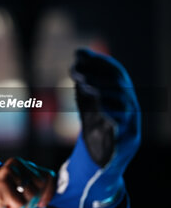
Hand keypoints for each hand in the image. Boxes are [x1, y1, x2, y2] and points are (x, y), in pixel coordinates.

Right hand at [0, 157, 54, 207]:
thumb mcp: (19, 191)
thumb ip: (33, 187)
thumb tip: (50, 191)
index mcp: (21, 164)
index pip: (47, 175)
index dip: (49, 191)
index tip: (43, 205)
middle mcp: (16, 164)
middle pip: (41, 185)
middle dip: (33, 200)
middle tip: (17, 204)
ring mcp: (9, 172)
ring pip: (31, 195)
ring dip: (22, 207)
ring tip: (7, 204)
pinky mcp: (3, 182)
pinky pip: (20, 203)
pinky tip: (2, 206)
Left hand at [71, 48, 140, 166]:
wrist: (109, 155)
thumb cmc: (99, 123)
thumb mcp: (90, 100)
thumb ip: (86, 78)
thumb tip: (79, 51)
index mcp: (123, 94)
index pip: (116, 72)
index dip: (99, 62)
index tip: (79, 56)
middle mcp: (130, 106)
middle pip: (120, 86)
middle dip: (97, 76)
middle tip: (76, 72)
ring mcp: (131, 124)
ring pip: (123, 106)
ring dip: (102, 93)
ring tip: (84, 86)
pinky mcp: (126, 141)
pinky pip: (120, 129)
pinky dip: (107, 118)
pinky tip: (93, 111)